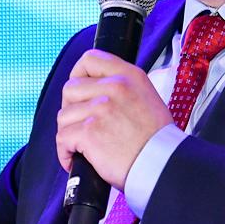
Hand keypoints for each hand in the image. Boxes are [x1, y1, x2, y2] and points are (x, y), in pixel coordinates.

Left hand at [54, 49, 171, 188]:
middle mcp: (114, 87)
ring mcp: (100, 109)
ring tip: (81, 144)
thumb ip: (122, 86)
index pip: (90, 59)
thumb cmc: (156, 138)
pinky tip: (75, 157)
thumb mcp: (147, 96)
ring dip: (69, 132)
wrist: (162, 164)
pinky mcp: (89, 132)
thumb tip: (95, 89)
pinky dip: (65, 152)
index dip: (78, 75)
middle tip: (80, 124)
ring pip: (64, 115)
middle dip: (71, 108)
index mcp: (128, 76)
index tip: (78, 92)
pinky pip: (62, 138)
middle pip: (70, 88)